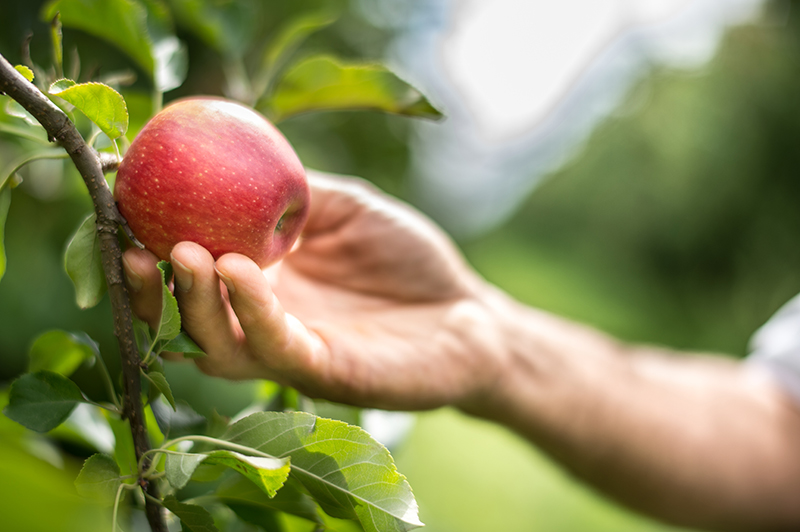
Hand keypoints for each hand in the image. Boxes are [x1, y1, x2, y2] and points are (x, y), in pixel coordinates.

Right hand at [123, 171, 508, 410]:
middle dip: (153, 287)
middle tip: (131, 245)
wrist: (468, 313)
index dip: (153, 246)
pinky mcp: (324, 372)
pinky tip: (240, 271)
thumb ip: (297, 191)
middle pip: (187, 316)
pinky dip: (251, 309)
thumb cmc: (408, 258)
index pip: (192, 271)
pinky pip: (274, 345)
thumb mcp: (349, 207)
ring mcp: (291, 351)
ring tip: (184, 253)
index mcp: (264, 282)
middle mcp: (265, 321)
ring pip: (218, 342)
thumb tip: (240, 153)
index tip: (128, 207)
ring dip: (193, 301)